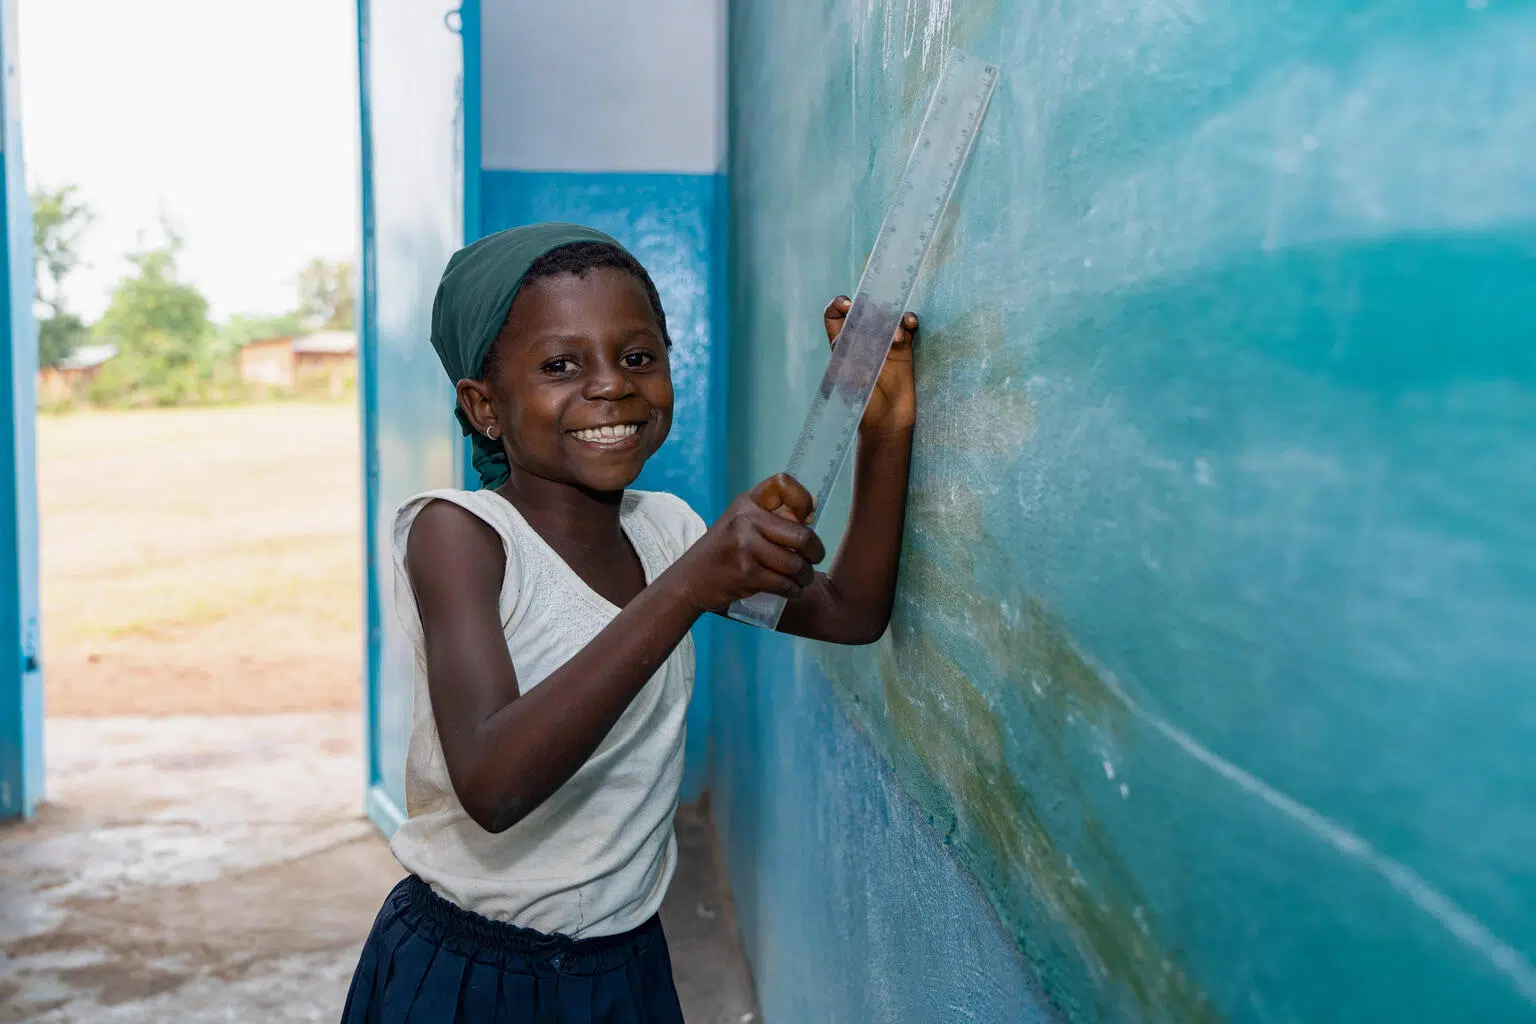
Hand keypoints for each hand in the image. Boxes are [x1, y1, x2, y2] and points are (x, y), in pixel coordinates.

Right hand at [674, 473, 826, 612]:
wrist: (688, 581)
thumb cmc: (722, 552)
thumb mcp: (740, 524)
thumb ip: (772, 517)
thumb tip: (812, 512)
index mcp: (746, 503)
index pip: (782, 483)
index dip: (803, 499)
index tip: (806, 518)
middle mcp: (745, 520)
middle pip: (802, 534)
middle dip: (815, 552)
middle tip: (813, 559)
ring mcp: (745, 547)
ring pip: (796, 564)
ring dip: (805, 576)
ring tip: (802, 579)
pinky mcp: (746, 574)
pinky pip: (785, 584)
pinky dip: (794, 591)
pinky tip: (791, 591)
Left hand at [824, 296, 917, 436]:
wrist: (886, 426)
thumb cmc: (861, 408)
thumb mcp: (847, 383)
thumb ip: (848, 358)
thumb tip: (852, 333)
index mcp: (842, 347)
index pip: (834, 317)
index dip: (838, 306)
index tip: (848, 306)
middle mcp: (862, 341)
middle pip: (864, 310)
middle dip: (871, 307)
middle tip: (878, 317)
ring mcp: (883, 343)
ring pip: (887, 315)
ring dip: (892, 317)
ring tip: (897, 339)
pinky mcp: (903, 350)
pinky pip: (906, 327)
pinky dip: (909, 320)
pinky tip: (911, 323)